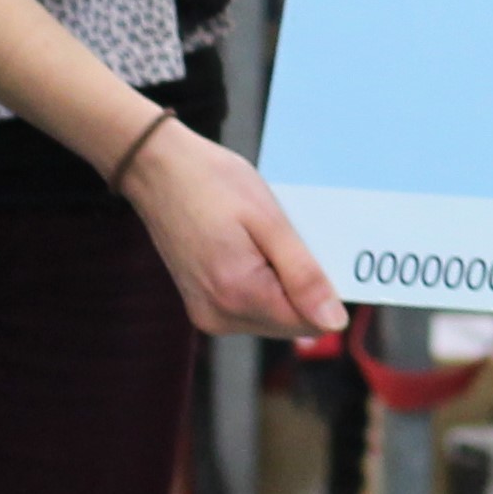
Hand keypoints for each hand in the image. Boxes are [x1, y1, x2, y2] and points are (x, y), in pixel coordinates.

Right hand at [121, 126, 346, 338]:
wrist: (157, 170)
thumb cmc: (213, 184)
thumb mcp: (269, 221)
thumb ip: (303, 276)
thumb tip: (335, 323)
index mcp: (238, 297)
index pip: (309, 322)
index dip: (324, 289)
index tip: (312, 249)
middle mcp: (219, 317)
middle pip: (291, 322)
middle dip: (302, 286)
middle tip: (284, 237)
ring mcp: (208, 315)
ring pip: (274, 316)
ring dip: (283, 282)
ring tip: (263, 238)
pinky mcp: (203, 306)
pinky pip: (252, 306)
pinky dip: (264, 281)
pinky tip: (251, 246)